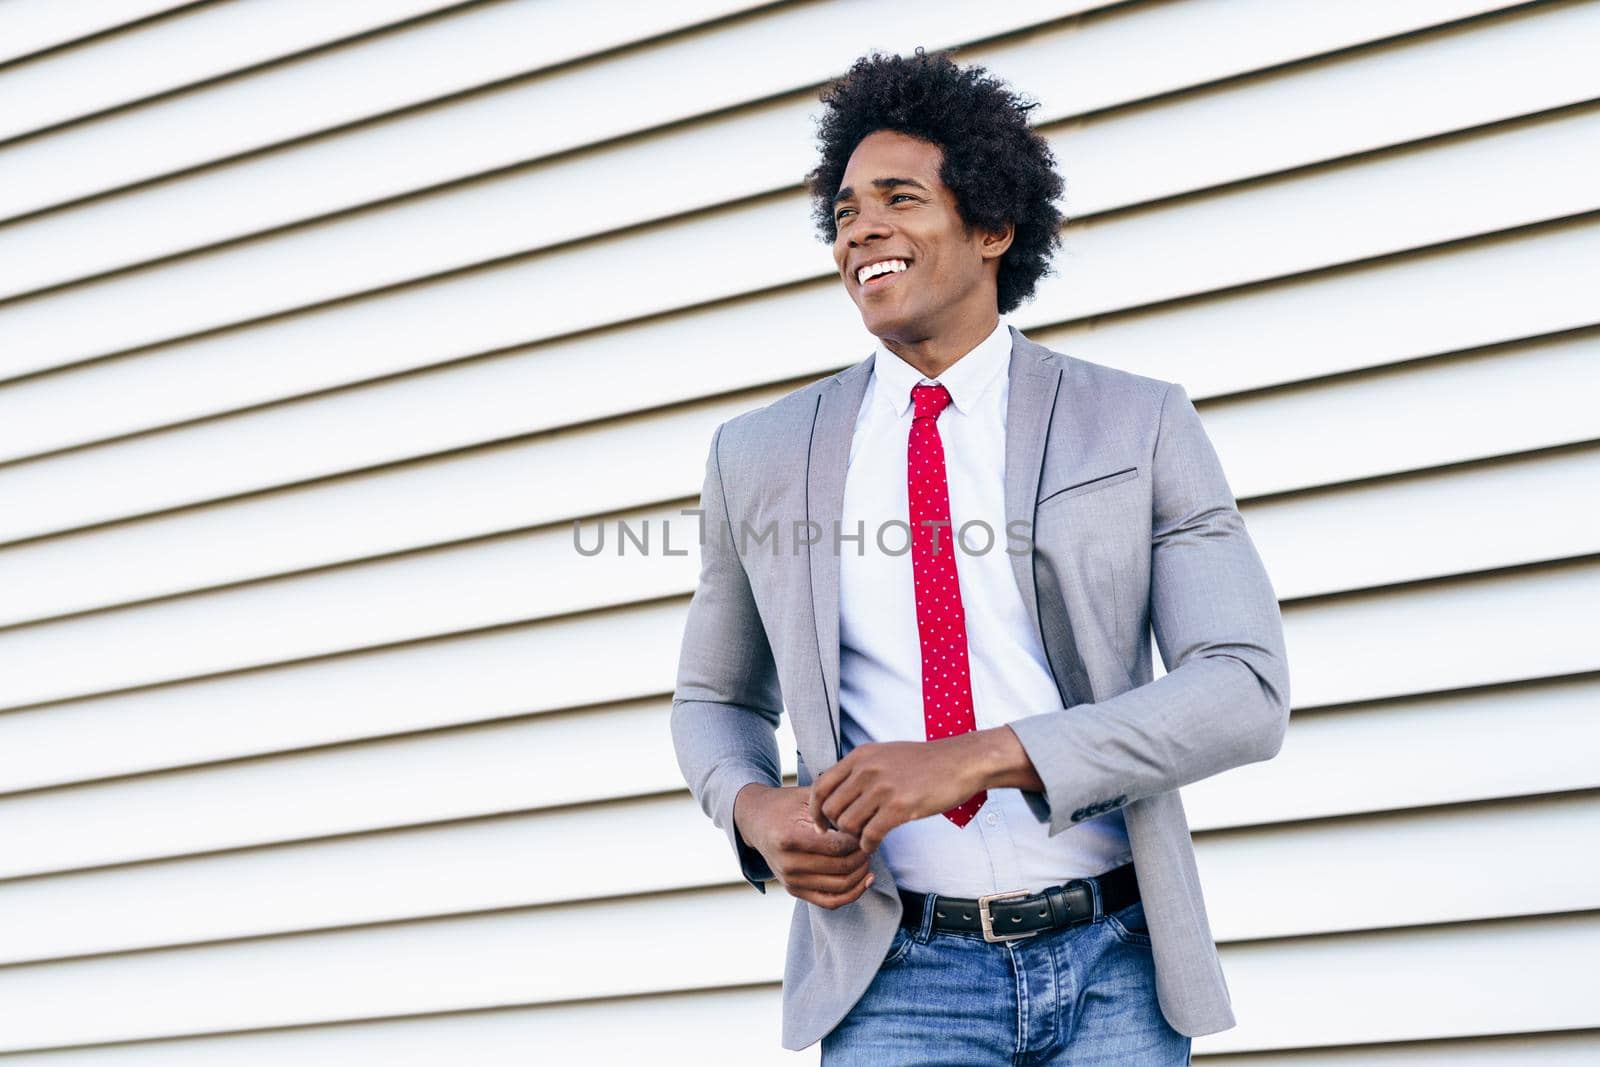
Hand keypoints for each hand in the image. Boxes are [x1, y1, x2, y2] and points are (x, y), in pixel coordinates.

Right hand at [735, 784, 874, 908]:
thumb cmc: (784, 805)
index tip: (866, 828)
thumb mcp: (806, 797)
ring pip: (840, 886)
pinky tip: (866, 879)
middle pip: (841, 867)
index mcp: (790, 838)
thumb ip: (833, 807)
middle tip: (870, 841)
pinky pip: (831, 901)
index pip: (837, 846)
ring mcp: (791, 881)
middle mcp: (788, 864)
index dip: (859, 839)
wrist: (756, 821)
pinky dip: (853, 893)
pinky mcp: (794, 891)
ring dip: (861, 873)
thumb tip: (864, 823)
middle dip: (863, 855)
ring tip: (867, 855)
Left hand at [808, 737, 986, 851]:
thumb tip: (839, 791)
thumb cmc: (925, 762)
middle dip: (835, 827)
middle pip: (831, 809)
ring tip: (863, 840)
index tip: (822, 825)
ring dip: (853, 838)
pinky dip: (868, 846)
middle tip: (847, 836)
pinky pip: (870, 835)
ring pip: (848, 824)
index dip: (816, 810)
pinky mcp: (899, 807)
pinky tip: (874, 846)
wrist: (961, 762)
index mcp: (860, 756)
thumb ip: (861, 769)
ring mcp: (882, 788)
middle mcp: (866, 770)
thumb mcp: (885, 754)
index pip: (821, 786)